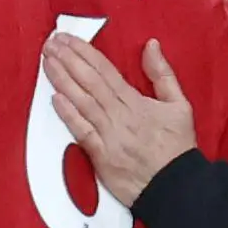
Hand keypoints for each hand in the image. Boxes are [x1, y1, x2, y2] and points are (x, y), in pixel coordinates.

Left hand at [41, 35, 200, 206]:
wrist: (175, 188)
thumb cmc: (177, 148)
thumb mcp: (180, 106)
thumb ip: (163, 74)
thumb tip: (150, 45)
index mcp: (137, 102)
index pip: (105, 70)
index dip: (84, 52)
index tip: (68, 39)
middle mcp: (120, 116)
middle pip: (90, 82)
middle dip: (68, 60)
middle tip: (51, 44)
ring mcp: (109, 136)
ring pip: (82, 102)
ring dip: (62, 80)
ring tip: (47, 62)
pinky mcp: (101, 157)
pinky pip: (82, 132)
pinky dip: (68, 115)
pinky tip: (55, 99)